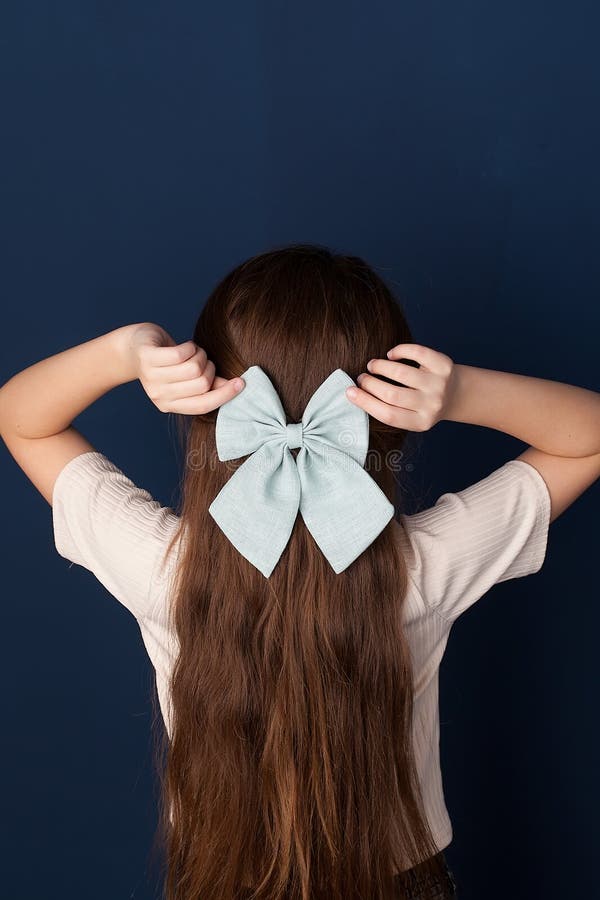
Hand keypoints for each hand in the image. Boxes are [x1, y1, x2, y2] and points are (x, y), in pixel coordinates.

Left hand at [125, 322, 244, 414]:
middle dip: (209, 367)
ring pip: (194, 367)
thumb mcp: (186, 378)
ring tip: (192, 352)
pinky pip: (181, 353)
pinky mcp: (149, 358)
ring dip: (200, 355)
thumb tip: (234, 387)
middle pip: (202, 383)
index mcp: (169, 406)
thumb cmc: (166, 363)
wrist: (133, 347)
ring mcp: (151, 378)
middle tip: (202, 359)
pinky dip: (190, 346)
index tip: (241, 382)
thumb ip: (208, 385)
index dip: (225, 395)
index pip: (203, 405)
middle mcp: (158, 396)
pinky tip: (185, 346)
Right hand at [345, 343, 455, 430]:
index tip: (349, 392)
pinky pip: (417, 353)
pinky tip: (391, 354)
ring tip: (373, 365)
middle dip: (370, 383)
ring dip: (380, 366)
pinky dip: (399, 350)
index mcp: (420, 422)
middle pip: (392, 394)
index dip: (365, 402)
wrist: (459, 395)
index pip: (388, 415)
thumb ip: (390, 409)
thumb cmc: (425, 405)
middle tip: (361, 377)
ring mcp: (439, 385)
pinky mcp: (443, 365)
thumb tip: (355, 394)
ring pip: (401, 373)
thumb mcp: (412, 416)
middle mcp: (431, 405)